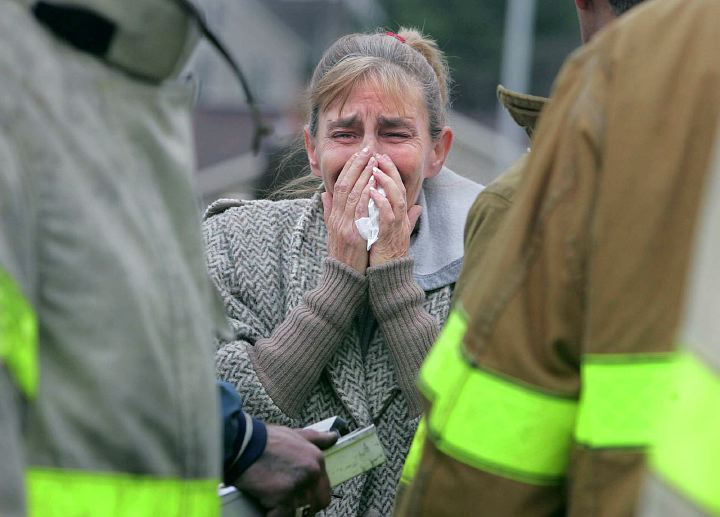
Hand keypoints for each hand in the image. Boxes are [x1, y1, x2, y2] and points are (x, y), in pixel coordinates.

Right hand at [234, 425, 337, 516]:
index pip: (324, 489)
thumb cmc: (264, 439)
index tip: (300, 499)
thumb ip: (315, 438)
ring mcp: (298, 486)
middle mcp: (311, 473)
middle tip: (288, 505)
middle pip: (317, 503)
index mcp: (316, 459)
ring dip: (288, 511)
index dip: (311, 496)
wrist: (243, 443)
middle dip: (304, 507)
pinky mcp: (282, 497)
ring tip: (275, 506)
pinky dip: (274, 516)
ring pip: (301, 512)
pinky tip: (267, 511)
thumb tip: (333, 437)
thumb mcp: (294, 433)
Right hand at [322, 148, 375, 272]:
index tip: (360, 153)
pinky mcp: (352, 235)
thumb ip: (330, 211)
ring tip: (373, 161)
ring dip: (363, 175)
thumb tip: (325, 194)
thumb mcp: (334, 232)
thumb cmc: (343, 256)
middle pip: (344, 184)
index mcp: (334, 215)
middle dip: (357, 165)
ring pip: (352, 194)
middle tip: (368, 149)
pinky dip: (365, 196)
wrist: (342, 279)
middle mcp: (336, 218)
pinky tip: (373, 184)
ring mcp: (343, 226)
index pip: (340, 184)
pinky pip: (359, 211)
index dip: (350, 167)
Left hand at [366, 154, 421, 266]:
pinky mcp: (390, 236)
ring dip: (386, 183)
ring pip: (397, 199)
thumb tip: (418, 208)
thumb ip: (406, 218)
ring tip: (375, 169)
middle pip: (399, 189)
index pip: (398, 189)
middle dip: (390, 170)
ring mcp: (397, 227)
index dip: (391, 173)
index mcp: (400, 216)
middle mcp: (401, 219)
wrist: (390, 277)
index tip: (380, 158)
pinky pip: (388, 216)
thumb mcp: (397, 232)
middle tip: (378, 155)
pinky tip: (372, 192)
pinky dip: (381, 203)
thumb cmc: (390, 255)